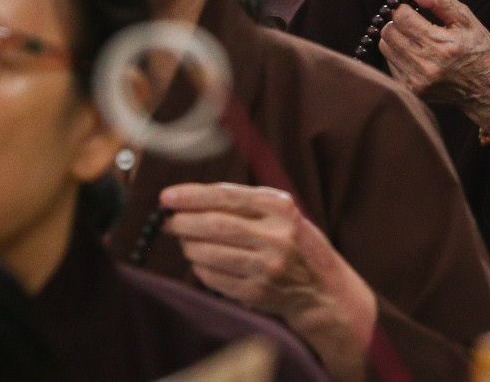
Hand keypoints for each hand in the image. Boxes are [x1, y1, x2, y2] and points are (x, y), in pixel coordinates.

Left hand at [162, 183, 377, 381]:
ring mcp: (265, 267)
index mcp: (280, 208)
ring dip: (188, 246)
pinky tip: (201, 261)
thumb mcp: (282, 212)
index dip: (192, 196)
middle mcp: (275, 236)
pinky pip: (213, 278)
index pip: (227, 197)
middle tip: (168, 221)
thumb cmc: (294, 242)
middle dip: (183, 222)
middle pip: (215, 225)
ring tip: (185, 241)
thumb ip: (245, 202)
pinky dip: (200, 267)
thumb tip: (191, 198)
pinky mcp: (255, 292)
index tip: (167, 196)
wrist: (321, 287)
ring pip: (209, 253)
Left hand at [377, 0, 489, 135]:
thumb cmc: (479, 48)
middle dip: (399, 21)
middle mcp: (426, 65)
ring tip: (417, 37)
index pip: (401, 17)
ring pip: (385, 47)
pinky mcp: (411, 91)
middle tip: (415, 21)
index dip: (404, 6)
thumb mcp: (465, 18)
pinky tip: (418, 53)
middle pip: (389, 32)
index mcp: (441, 44)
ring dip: (396, 37)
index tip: (413, 6)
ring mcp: (416, 82)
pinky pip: (390, 63)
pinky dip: (399, 53)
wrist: (489, 88)